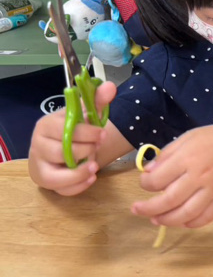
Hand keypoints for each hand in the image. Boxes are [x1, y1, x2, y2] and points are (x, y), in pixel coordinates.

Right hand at [28, 81, 116, 195]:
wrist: (62, 146)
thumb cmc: (73, 130)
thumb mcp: (85, 114)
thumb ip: (96, 100)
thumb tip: (110, 86)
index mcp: (46, 125)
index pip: (64, 130)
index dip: (86, 133)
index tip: (102, 133)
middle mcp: (38, 146)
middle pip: (61, 152)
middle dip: (86, 150)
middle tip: (97, 146)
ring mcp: (40, 166)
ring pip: (57, 175)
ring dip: (80, 171)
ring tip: (94, 166)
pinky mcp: (47, 182)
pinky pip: (62, 189)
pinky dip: (79, 185)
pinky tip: (91, 177)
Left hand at [132, 124, 212, 227]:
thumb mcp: (187, 138)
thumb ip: (166, 155)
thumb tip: (148, 173)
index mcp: (188, 158)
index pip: (157, 180)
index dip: (145, 184)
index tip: (144, 182)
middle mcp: (200, 176)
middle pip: (168, 201)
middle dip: (148, 208)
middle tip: (137, 209)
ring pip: (186, 214)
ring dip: (167, 220)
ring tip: (156, 219)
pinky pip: (206, 217)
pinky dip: (192, 223)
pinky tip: (182, 221)